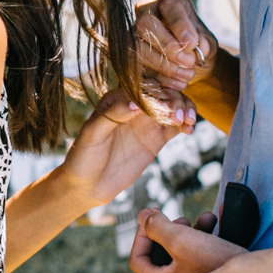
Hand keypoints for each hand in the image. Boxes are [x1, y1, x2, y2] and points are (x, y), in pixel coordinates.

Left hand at [56, 88, 195, 208]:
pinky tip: (189, 130)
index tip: (166, 107)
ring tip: (189, 122)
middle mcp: (134, 106)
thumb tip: (135, 103)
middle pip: (163, 93)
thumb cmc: (83, 156)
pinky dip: (185, 125)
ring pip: (173, 107)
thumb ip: (113, 115)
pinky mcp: (155, 138)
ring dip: (185, 109)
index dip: (158, 93)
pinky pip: (175, 127)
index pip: (143, 87)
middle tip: (180, 117)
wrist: (87, 185)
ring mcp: (146, 122)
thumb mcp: (93, 134)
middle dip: (175, 101)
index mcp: (117, 98)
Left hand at [130, 209, 230, 272]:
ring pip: (185, 254)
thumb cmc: (215, 267)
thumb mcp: (182, 240)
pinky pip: (203, 259)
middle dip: (172, 230)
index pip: (138, 259)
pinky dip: (208, 241)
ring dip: (194, 231)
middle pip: (162, 255)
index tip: (154, 219)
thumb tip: (141, 216)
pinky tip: (220, 223)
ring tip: (207, 218)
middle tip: (182, 220)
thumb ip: (157, 227)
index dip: (142, 235)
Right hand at [135, 0, 219, 92]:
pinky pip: (135, 68)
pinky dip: (158, 79)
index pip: (169, 6)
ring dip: (163, 65)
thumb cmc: (198, 46)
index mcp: (170, 2)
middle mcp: (146, 13)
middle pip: (145, 24)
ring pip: (137, 47)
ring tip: (187, 76)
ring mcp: (132, 34)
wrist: (190, 65)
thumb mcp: (207, 43)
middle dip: (167, 46)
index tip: (192, 43)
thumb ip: (205, 43)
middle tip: (189, 62)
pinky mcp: (128, 57)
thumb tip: (199, 46)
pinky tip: (177, 85)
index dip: (180, 25)